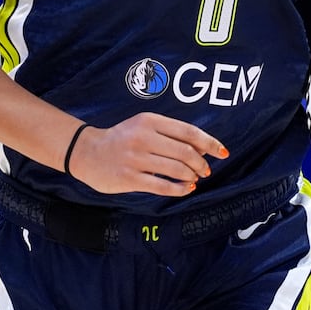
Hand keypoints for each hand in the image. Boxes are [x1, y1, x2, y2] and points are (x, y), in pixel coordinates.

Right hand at [68, 113, 227, 195]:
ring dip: (191, 176)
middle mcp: (143, 137)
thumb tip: (204, 148)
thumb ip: (172, 134)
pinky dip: (180, 189)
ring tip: (194, 179)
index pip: (188, 132)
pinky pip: (162, 186)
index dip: (210, 143)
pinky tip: (186, 189)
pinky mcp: (129, 178)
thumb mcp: (145, 127)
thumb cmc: (122, 139)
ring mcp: (135, 158)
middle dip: (201, 163)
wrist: (87, 152)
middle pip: (185, 152)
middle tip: (205, 170)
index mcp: (149, 120)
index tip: (222, 153)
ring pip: (176, 169)